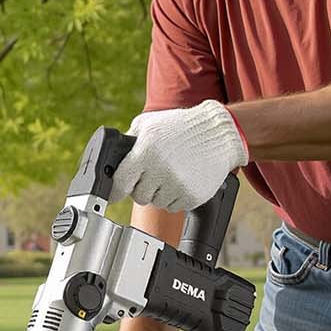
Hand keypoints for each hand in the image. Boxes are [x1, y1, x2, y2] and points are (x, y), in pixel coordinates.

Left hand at [109, 100, 247, 209]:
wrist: (218, 132)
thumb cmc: (181, 126)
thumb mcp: (148, 124)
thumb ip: (128, 141)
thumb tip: (112, 161)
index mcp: (145, 152)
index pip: (120, 183)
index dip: (114, 190)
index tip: (114, 194)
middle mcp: (160, 170)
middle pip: (138, 197)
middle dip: (142, 188)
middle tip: (153, 174)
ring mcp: (177, 185)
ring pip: (156, 203)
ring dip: (160, 192)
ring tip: (171, 172)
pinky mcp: (192, 197)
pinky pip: (174, 206)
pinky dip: (176, 196)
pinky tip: (183, 178)